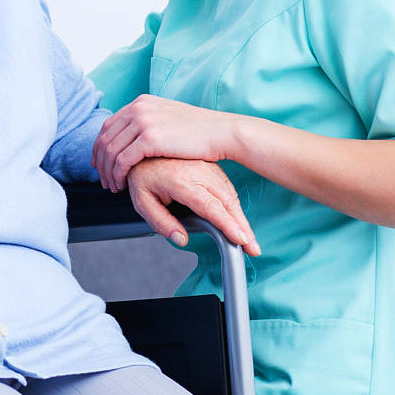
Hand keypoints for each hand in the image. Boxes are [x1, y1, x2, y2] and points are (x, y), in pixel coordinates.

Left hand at [93, 94, 245, 190]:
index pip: (108, 125)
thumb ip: (150, 121)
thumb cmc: (200, 131)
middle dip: (101, 162)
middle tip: (103, 180)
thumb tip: (136, 134)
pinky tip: (122, 185)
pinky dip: (118, 175)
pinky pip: (122, 160)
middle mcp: (138, 108)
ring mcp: (142, 122)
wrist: (222, 132)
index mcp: (141, 102)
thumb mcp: (169, 117)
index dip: (100, 147)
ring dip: (108, 172)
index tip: (99, 163)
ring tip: (112, 186)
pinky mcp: (149, 138)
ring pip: (111, 151)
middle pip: (105, 138)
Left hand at [126, 158, 260, 256]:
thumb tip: (181, 239)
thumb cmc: (142, 173)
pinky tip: (237, 220)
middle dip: (242, 228)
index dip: (228, 225)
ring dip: (241, 218)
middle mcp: (198, 173)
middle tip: (252, 248)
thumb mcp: (142, 200)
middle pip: (227, 203)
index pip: (210, 207)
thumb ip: (160, 221)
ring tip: (248, 239)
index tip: (240, 240)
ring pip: (230, 196)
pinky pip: (227, 188)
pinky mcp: (211, 167)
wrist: (143, 145)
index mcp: (181, 182)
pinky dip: (235, 206)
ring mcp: (207, 168)